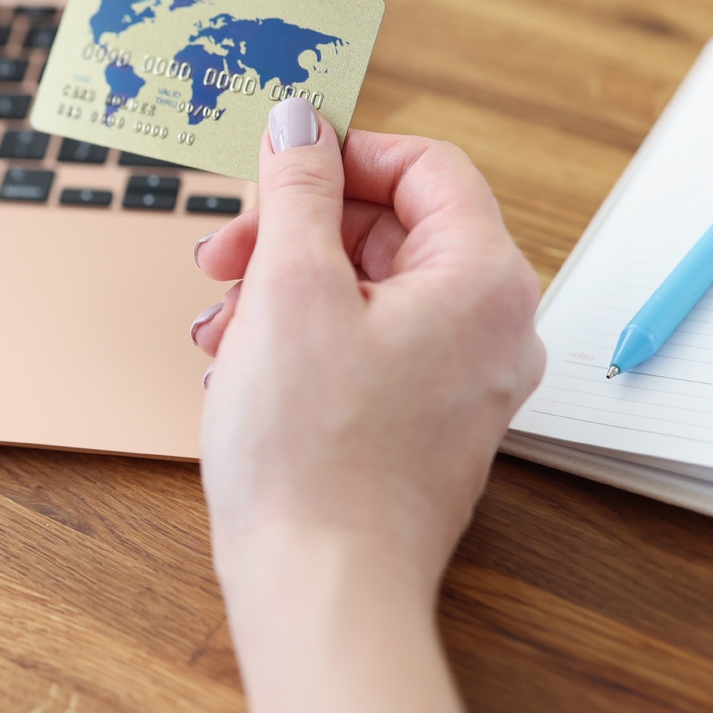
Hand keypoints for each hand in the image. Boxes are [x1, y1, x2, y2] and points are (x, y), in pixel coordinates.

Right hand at [192, 99, 544, 613]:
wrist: (322, 589)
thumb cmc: (313, 455)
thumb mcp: (289, 290)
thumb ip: (296, 190)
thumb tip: (301, 123)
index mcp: (484, 279)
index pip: (426, 166)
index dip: (341, 154)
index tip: (272, 166)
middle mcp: (494, 329)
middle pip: (393, 229)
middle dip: (294, 232)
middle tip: (223, 255)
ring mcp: (465, 383)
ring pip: (371, 291)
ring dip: (284, 289)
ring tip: (218, 327)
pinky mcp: (428, 427)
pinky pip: (369, 349)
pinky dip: (302, 342)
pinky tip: (239, 370)